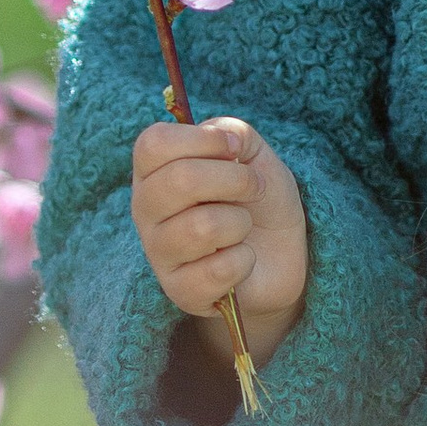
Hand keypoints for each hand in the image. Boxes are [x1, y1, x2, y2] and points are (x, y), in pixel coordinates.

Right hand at [131, 116, 308, 376]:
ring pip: (201, 227)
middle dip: (235, 180)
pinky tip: (240, 260)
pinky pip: (217, 270)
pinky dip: (244, 261)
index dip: (203, 140)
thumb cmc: (257, 198)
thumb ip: (233, 133)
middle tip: (253, 188)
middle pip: (179, 180)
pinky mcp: (180, 292)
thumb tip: (222, 139)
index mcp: (154, 170)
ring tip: (242, 227)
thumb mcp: (253, 154)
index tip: (236, 151)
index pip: (153, 143)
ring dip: (240, 223)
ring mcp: (159, 253)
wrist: (280, 253)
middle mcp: (146, 210)